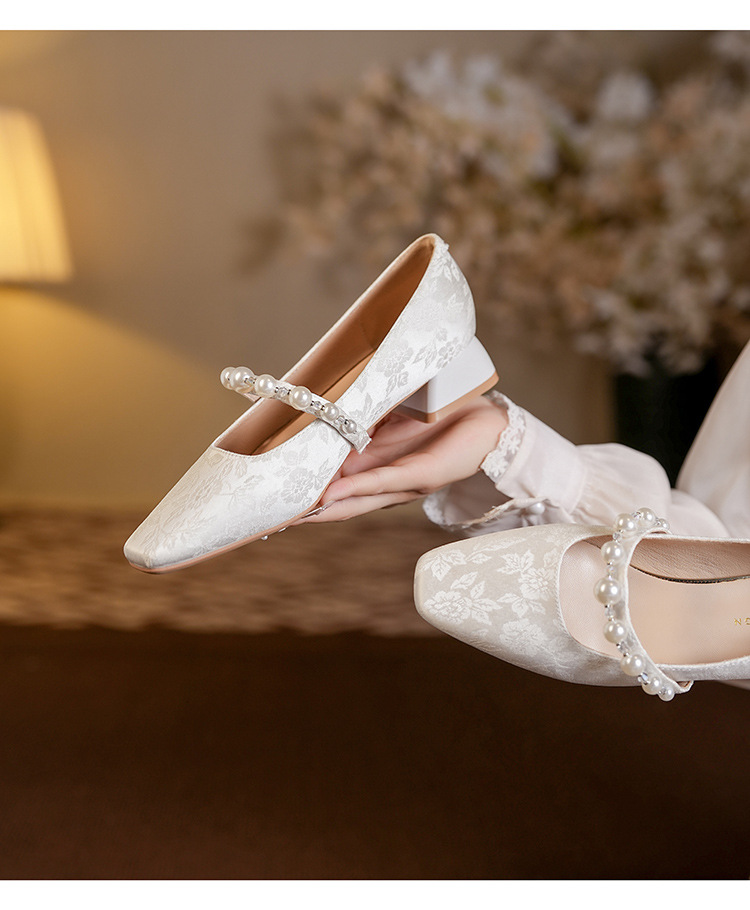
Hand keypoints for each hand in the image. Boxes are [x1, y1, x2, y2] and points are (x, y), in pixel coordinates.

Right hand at [298, 395, 507, 522]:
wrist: (488, 422)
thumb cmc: (442, 418)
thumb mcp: (394, 419)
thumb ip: (367, 425)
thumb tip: (333, 422)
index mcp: (382, 471)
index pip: (341, 490)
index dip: (312, 498)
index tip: (279, 503)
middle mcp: (390, 484)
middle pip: (344, 504)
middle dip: (310, 513)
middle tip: (274, 521)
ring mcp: (405, 483)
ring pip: (358, 500)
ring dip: (327, 509)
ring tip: (296, 516)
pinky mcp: (422, 474)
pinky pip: (385, 481)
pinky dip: (359, 487)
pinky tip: (334, 493)